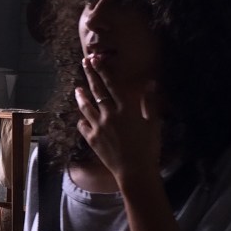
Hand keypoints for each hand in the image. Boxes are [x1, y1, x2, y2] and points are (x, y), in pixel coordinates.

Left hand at [75, 55, 161, 184]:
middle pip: (97, 91)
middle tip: (84, 63)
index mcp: (126, 109)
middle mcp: (109, 115)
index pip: (112, 85)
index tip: (96, 59)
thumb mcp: (153, 123)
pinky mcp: (92, 139)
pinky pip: (83, 126)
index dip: (103, 70)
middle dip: (90, 75)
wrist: (134, 171)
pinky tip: (81, 117)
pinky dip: (82, 119)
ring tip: (77, 89)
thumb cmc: (148, 147)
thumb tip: (151, 83)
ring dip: (81, 96)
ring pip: (86, 107)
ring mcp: (98, 127)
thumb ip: (150, 102)